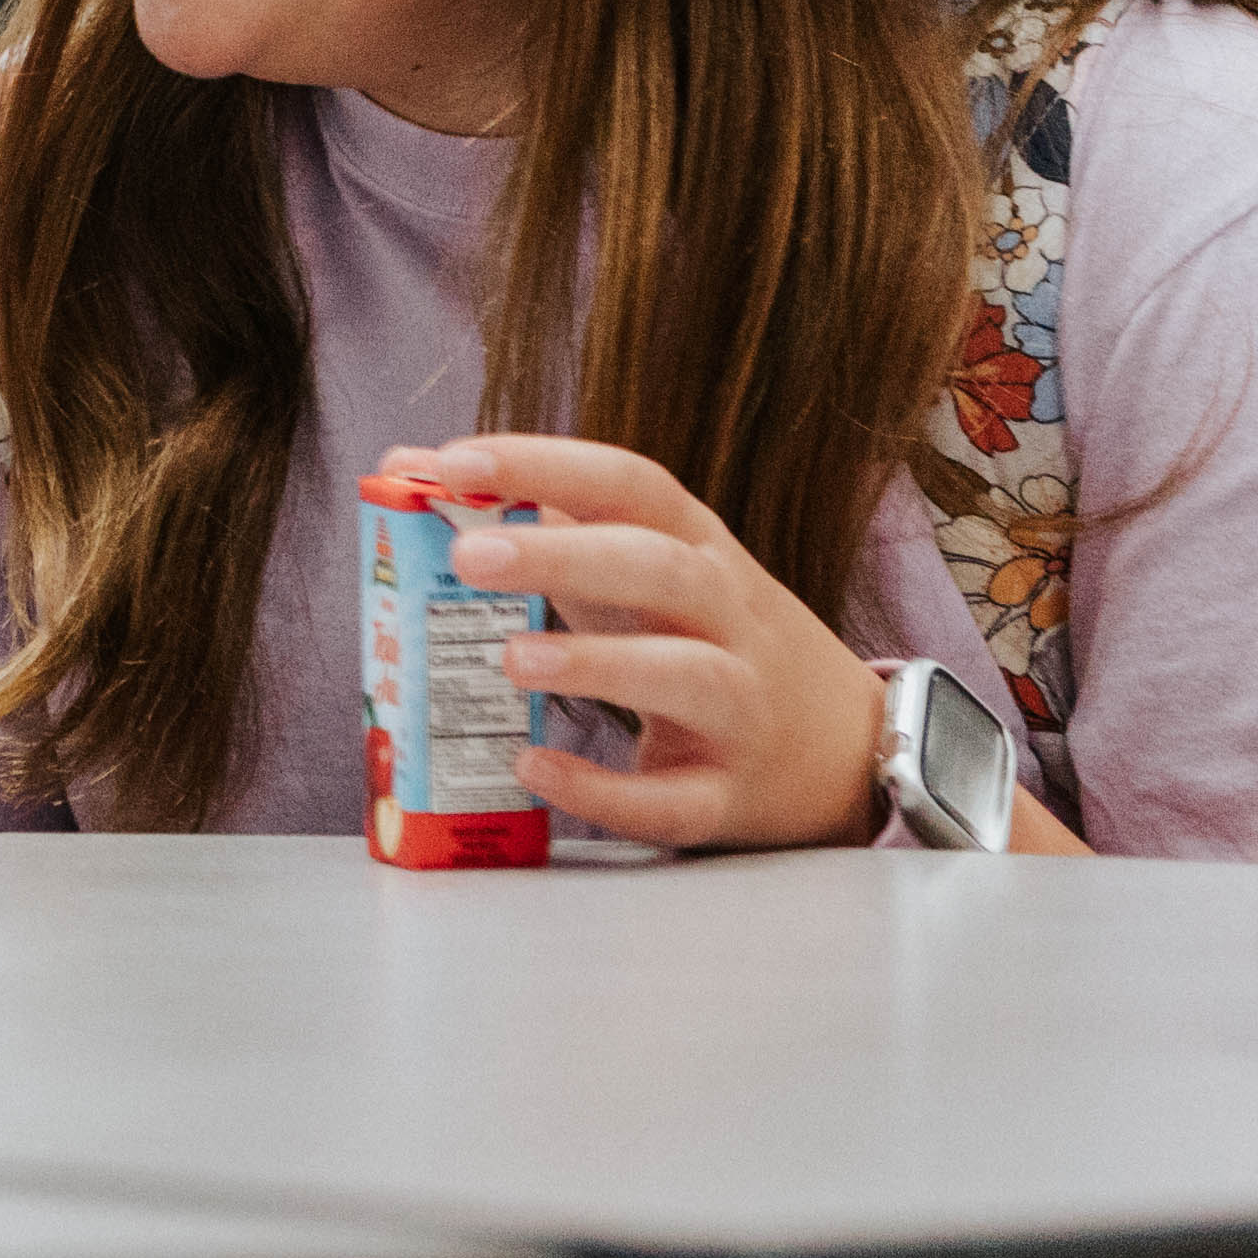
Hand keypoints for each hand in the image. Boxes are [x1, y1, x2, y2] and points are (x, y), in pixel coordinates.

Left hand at [406, 435, 886, 851]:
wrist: (848, 746)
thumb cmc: (705, 639)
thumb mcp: (640, 571)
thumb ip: (536, 522)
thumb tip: (409, 472)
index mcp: (698, 550)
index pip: (632, 484)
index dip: (546, 464)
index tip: (456, 459)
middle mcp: (729, 618)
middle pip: (660, 568)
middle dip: (564, 556)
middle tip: (468, 555)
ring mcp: (740, 707)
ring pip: (685, 675)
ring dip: (597, 664)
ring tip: (509, 658)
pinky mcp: (730, 795)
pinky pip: (672, 798)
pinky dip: (604, 788)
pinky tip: (535, 769)